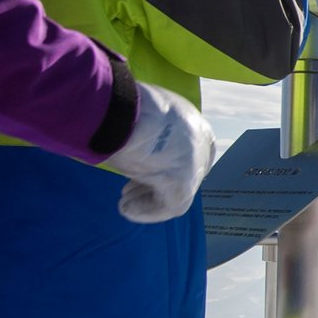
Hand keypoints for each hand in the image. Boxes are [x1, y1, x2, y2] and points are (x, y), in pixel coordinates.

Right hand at [104, 83, 215, 222]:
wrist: (120, 110)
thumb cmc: (120, 106)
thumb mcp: (141, 115)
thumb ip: (147, 132)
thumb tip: (134, 142)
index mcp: (191, 122)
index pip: (188, 151)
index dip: (164, 165)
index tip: (139, 173)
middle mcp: (198, 142)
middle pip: (181, 171)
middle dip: (155, 183)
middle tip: (128, 190)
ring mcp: (194, 162)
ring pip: (176, 190)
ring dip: (149, 199)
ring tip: (125, 201)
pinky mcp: (183, 181)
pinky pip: (170, 204)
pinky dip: (148, 210)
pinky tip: (127, 208)